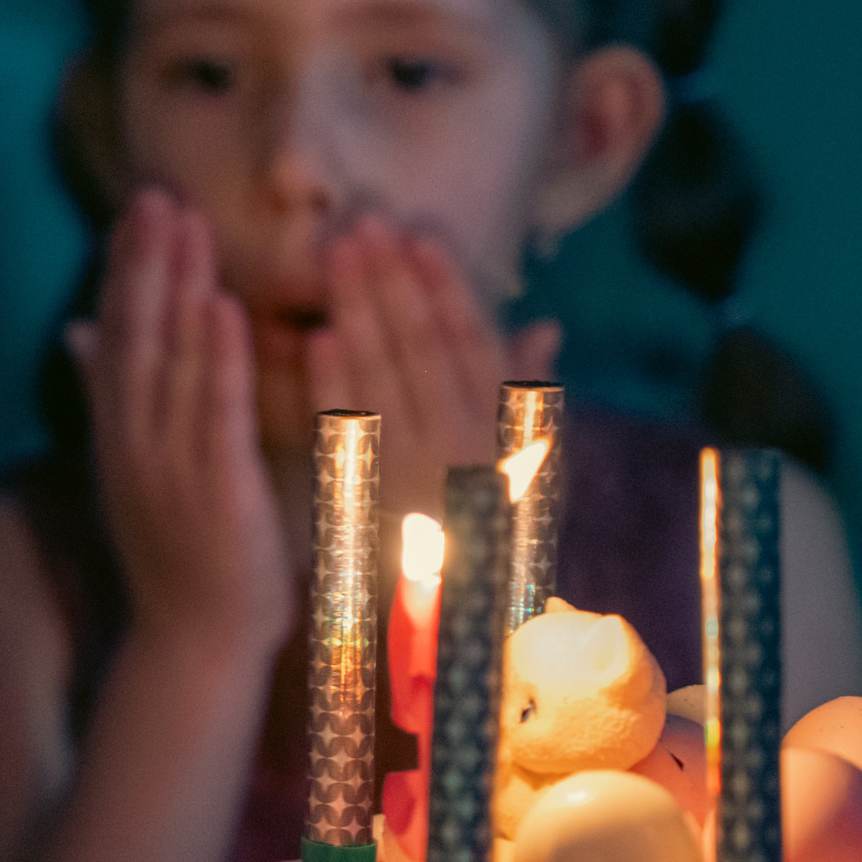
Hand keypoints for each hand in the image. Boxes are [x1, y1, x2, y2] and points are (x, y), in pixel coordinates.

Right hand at [69, 189, 298, 660]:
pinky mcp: (212, 489)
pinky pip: (211, 414)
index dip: (126, 271)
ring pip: (167, 362)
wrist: (196, 643)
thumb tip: (79, 331)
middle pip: (134, 336)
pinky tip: (220, 307)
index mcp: (121, 435)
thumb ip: (114, 397)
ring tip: (183, 223)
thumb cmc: (182, 557)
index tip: (138, 209)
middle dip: (144, 262)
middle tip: (155, 193)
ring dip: (175, 289)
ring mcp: (167, 465)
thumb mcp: (138, 468)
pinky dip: (214, 359)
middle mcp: (133, 443)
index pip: (119, 338)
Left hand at [304, 216, 563, 529]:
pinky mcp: (375, 506)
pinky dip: (334, 389)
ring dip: (361, 314)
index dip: (445, 289)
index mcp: (500, 433)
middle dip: (393, 284)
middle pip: (424, 351)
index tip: (419, 236)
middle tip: (363, 223)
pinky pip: (352, 440)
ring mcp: (417, 477)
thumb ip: (525, 397)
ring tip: (336, 256)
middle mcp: (464, 449)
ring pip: (387, 379)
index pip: (471, 347)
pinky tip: (317, 341)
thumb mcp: (528, 470)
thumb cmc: (494, 543)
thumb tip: (544, 326)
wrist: (462, 637)